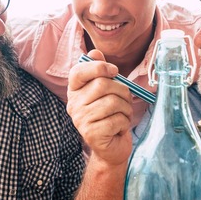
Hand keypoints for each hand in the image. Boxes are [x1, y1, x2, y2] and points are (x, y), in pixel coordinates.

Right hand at [66, 50, 133, 164]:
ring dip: (126, 108)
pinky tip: (120, 128)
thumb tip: (95, 52)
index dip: (99, 67)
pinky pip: (117, 119)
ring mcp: (81, 120)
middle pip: (102, 85)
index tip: (115, 71)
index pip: (78, 71)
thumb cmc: (111, 115)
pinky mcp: (91, 134)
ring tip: (123, 115)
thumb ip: (100, 71)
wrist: (112, 147)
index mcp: (75, 91)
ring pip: (113, 102)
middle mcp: (73, 104)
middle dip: (123, 91)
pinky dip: (125, 122)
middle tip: (126, 100)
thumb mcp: (107, 91)